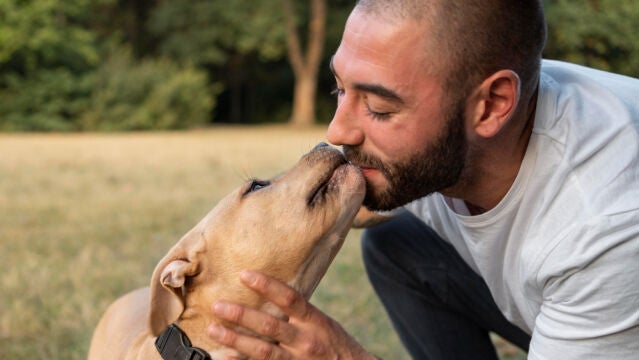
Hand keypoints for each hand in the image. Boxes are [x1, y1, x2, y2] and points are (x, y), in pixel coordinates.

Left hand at [207, 270, 375, 359]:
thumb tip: (271, 293)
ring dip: (234, 340)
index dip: (266, 285)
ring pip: (261, 350)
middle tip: (217, 305)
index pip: (289, 298)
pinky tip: (223, 357)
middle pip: (269, 326)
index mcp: (315, 321)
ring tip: (213, 329)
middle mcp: (305, 340)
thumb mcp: (323, 324)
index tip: (244, 274)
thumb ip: (299, 313)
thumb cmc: (335, 345)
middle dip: (241, 315)